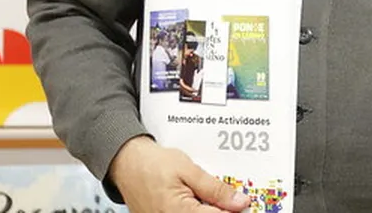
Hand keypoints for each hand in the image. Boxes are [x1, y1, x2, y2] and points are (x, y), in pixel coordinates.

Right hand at [108, 136, 249, 212]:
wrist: (126, 162)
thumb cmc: (153, 163)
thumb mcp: (189, 170)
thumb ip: (215, 189)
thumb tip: (239, 202)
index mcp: (179, 212)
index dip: (234, 210)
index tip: (245, 203)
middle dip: (221, 209)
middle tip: (231, 198)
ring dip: (208, 208)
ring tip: (210, 195)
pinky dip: (196, 209)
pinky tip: (198, 200)